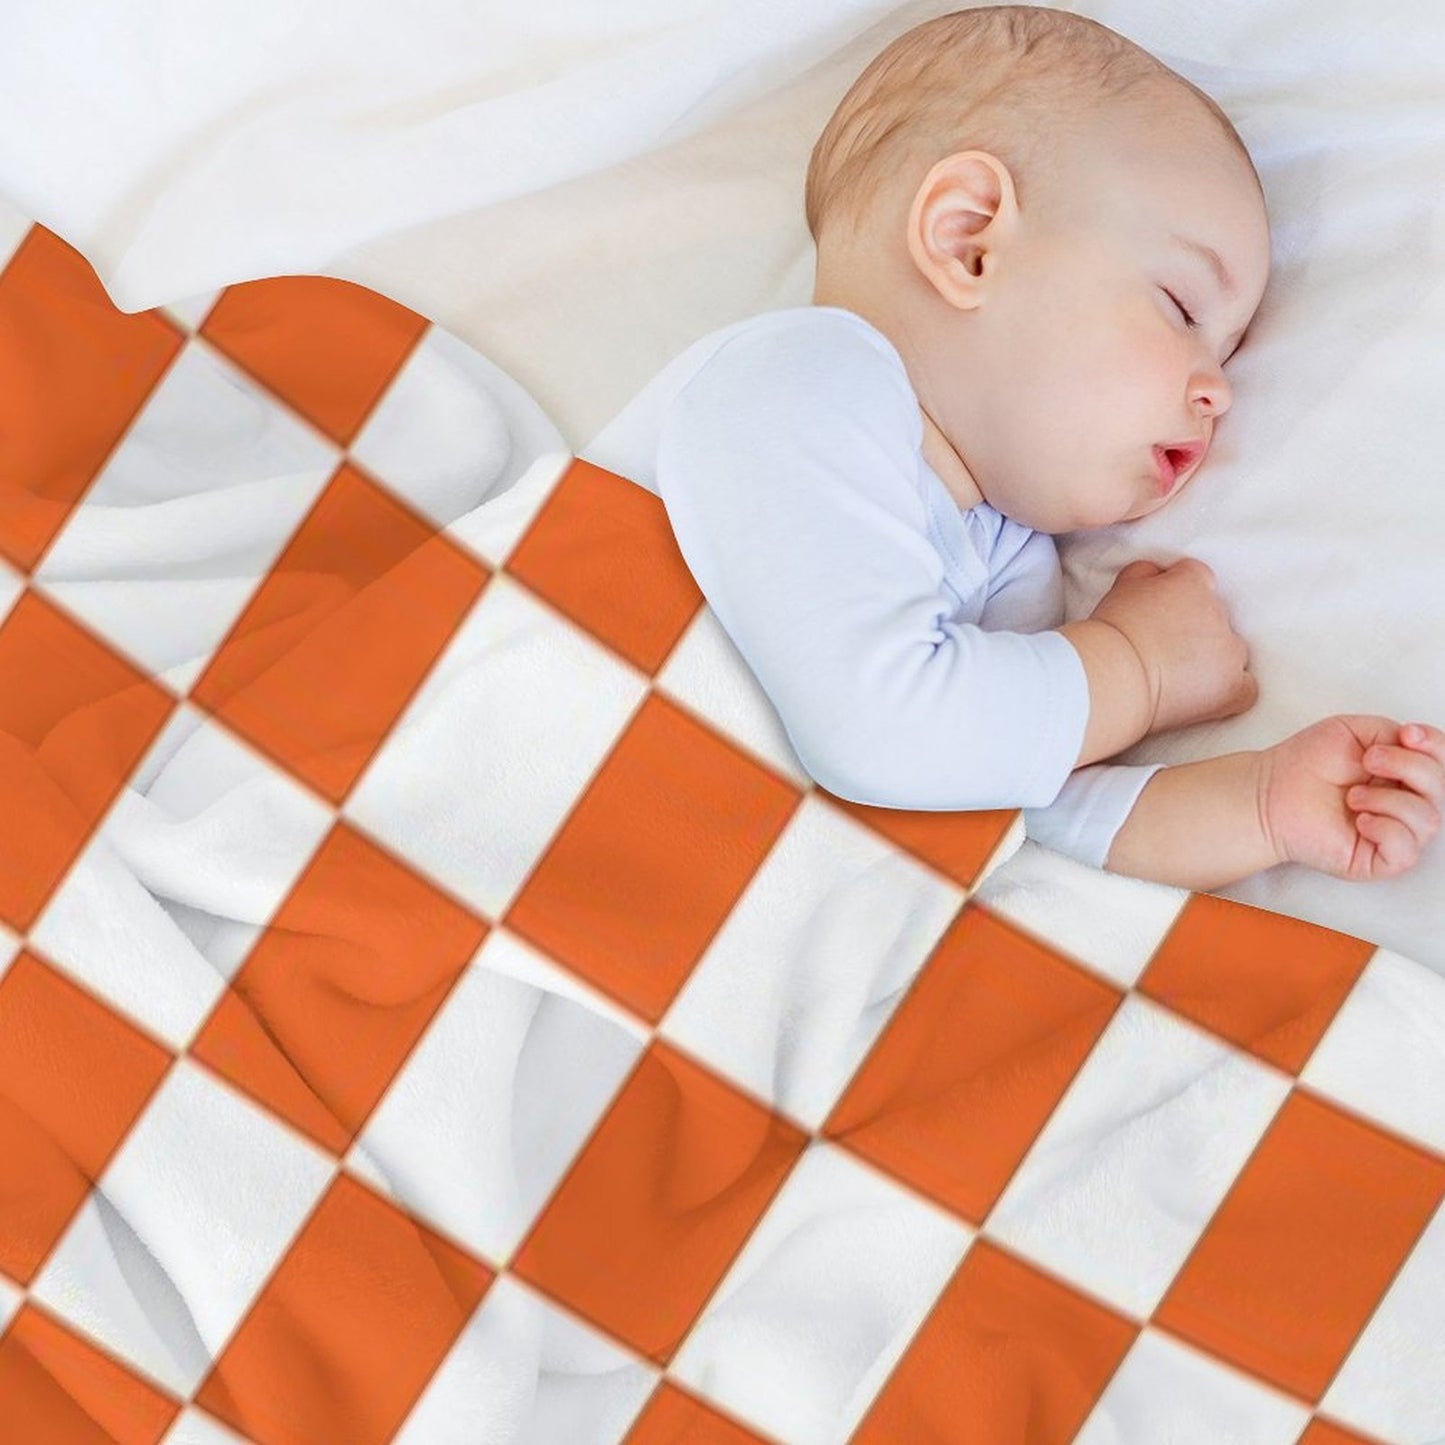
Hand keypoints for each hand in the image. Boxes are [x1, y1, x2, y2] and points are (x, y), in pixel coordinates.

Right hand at [1092, 558, 1256, 733]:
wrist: (1113, 675)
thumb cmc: (1111, 633)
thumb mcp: (1122, 586)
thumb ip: (1146, 573)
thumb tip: (1157, 574)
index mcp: (1193, 582)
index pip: (1197, 578)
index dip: (1178, 595)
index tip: (1161, 613)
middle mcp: (1218, 612)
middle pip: (1215, 616)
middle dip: (1195, 629)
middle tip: (1162, 648)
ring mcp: (1229, 651)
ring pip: (1231, 651)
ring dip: (1212, 659)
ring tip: (1178, 676)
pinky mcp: (1232, 687)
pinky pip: (1246, 687)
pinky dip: (1231, 691)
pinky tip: (1208, 696)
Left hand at [1258, 716, 1443, 879]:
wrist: (1269, 792)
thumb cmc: (1306, 764)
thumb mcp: (1354, 732)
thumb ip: (1393, 733)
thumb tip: (1417, 744)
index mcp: (1404, 774)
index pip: (1443, 763)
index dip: (1436, 746)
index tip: (1407, 734)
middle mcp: (1405, 804)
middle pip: (1441, 789)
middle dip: (1408, 766)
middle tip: (1368, 761)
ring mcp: (1394, 833)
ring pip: (1428, 820)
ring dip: (1388, 800)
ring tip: (1352, 796)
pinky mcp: (1378, 860)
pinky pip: (1406, 851)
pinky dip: (1386, 830)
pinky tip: (1359, 820)